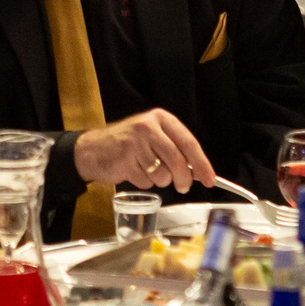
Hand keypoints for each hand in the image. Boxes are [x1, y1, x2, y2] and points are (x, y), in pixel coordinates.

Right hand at [73, 108, 216, 190]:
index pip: (189, 142)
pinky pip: (146, 181)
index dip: (202, 163)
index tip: (210, 180)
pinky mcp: (124, 158)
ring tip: (147, 170)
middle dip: (184, 179)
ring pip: (162, 174)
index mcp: (161, 118)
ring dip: (159, 180)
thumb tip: (200, 172)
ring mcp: (135, 141)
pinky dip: (144, 182)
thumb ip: (176, 150)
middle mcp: (148, 126)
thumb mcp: (154, 138)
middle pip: (177, 160)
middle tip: (183, 187)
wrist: (93, 149)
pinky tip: (133, 171)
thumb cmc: (128, 145)